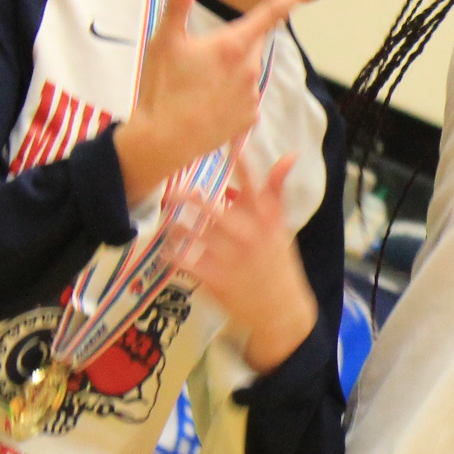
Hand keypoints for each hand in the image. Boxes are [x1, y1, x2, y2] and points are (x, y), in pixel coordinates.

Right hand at [114, 0, 323, 200]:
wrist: (163, 141)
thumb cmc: (162, 88)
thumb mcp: (164, 42)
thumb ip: (177, 6)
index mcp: (233, 44)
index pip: (272, 10)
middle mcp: (250, 67)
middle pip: (250, 43)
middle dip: (231, 44)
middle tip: (197, 60)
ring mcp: (252, 94)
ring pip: (245, 71)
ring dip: (228, 71)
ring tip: (196, 86)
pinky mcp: (249, 117)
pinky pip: (243, 97)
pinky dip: (228, 96)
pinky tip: (205, 104)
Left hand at [180, 153, 318, 373]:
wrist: (282, 313)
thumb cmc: (279, 267)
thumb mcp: (282, 229)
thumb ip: (276, 194)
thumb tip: (289, 155)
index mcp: (269, 223)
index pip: (256, 186)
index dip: (242, 163)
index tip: (228, 140)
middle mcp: (252, 238)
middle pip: (217, 211)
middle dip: (191, 200)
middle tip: (170, 191)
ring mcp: (234, 260)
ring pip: (197, 236)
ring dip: (177, 227)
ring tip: (166, 220)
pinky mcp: (218, 280)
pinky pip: (187, 262)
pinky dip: (173, 254)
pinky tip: (164, 249)